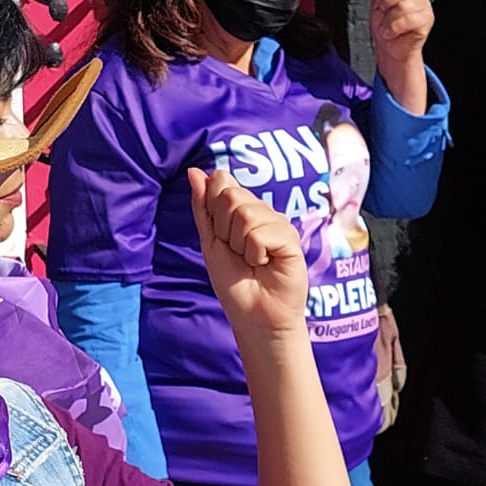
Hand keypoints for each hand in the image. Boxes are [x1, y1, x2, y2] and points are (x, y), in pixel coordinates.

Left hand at [189, 168, 307, 335]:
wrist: (253, 315)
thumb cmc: (234, 281)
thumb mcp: (210, 241)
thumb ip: (203, 206)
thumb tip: (194, 171)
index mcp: (243, 208)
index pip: (221, 184)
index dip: (214, 213)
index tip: (222, 238)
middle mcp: (263, 211)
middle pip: (232, 196)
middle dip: (225, 230)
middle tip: (237, 252)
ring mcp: (278, 223)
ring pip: (246, 215)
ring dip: (240, 245)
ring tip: (252, 261)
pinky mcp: (291, 239)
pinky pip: (261, 234)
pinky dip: (255, 254)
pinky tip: (265, 265)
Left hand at [369, 0, 433, 67]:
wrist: (389, 51)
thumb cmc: (385, 30)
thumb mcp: (377, 6)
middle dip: (387, 2)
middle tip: (384, 13)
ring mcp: (424, 8)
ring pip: (403, 6)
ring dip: (388, 20)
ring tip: (387, 28)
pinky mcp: (426, 21)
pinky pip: (408, 19)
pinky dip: (394, 28)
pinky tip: (392, 33)